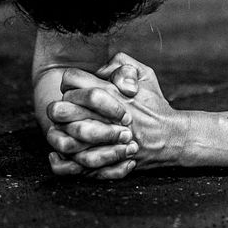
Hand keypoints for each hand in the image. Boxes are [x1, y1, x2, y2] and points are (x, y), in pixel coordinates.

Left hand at [52, 53, 185, 177]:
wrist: (169, 137)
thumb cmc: (155, 104)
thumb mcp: (145, 74)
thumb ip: (122, 64)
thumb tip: (99, 69)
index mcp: (110, 92)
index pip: (71, 80)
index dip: (70, 81)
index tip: (77, 87)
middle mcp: (101, 115)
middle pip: (60, 107)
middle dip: (60, 105)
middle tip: (67, 108)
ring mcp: (98, 141)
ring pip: (61, 135)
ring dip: (58, 131)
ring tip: (62, 128)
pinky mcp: (99, 162)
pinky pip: (68, 164)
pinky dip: (60, 160)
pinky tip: (60, 152)